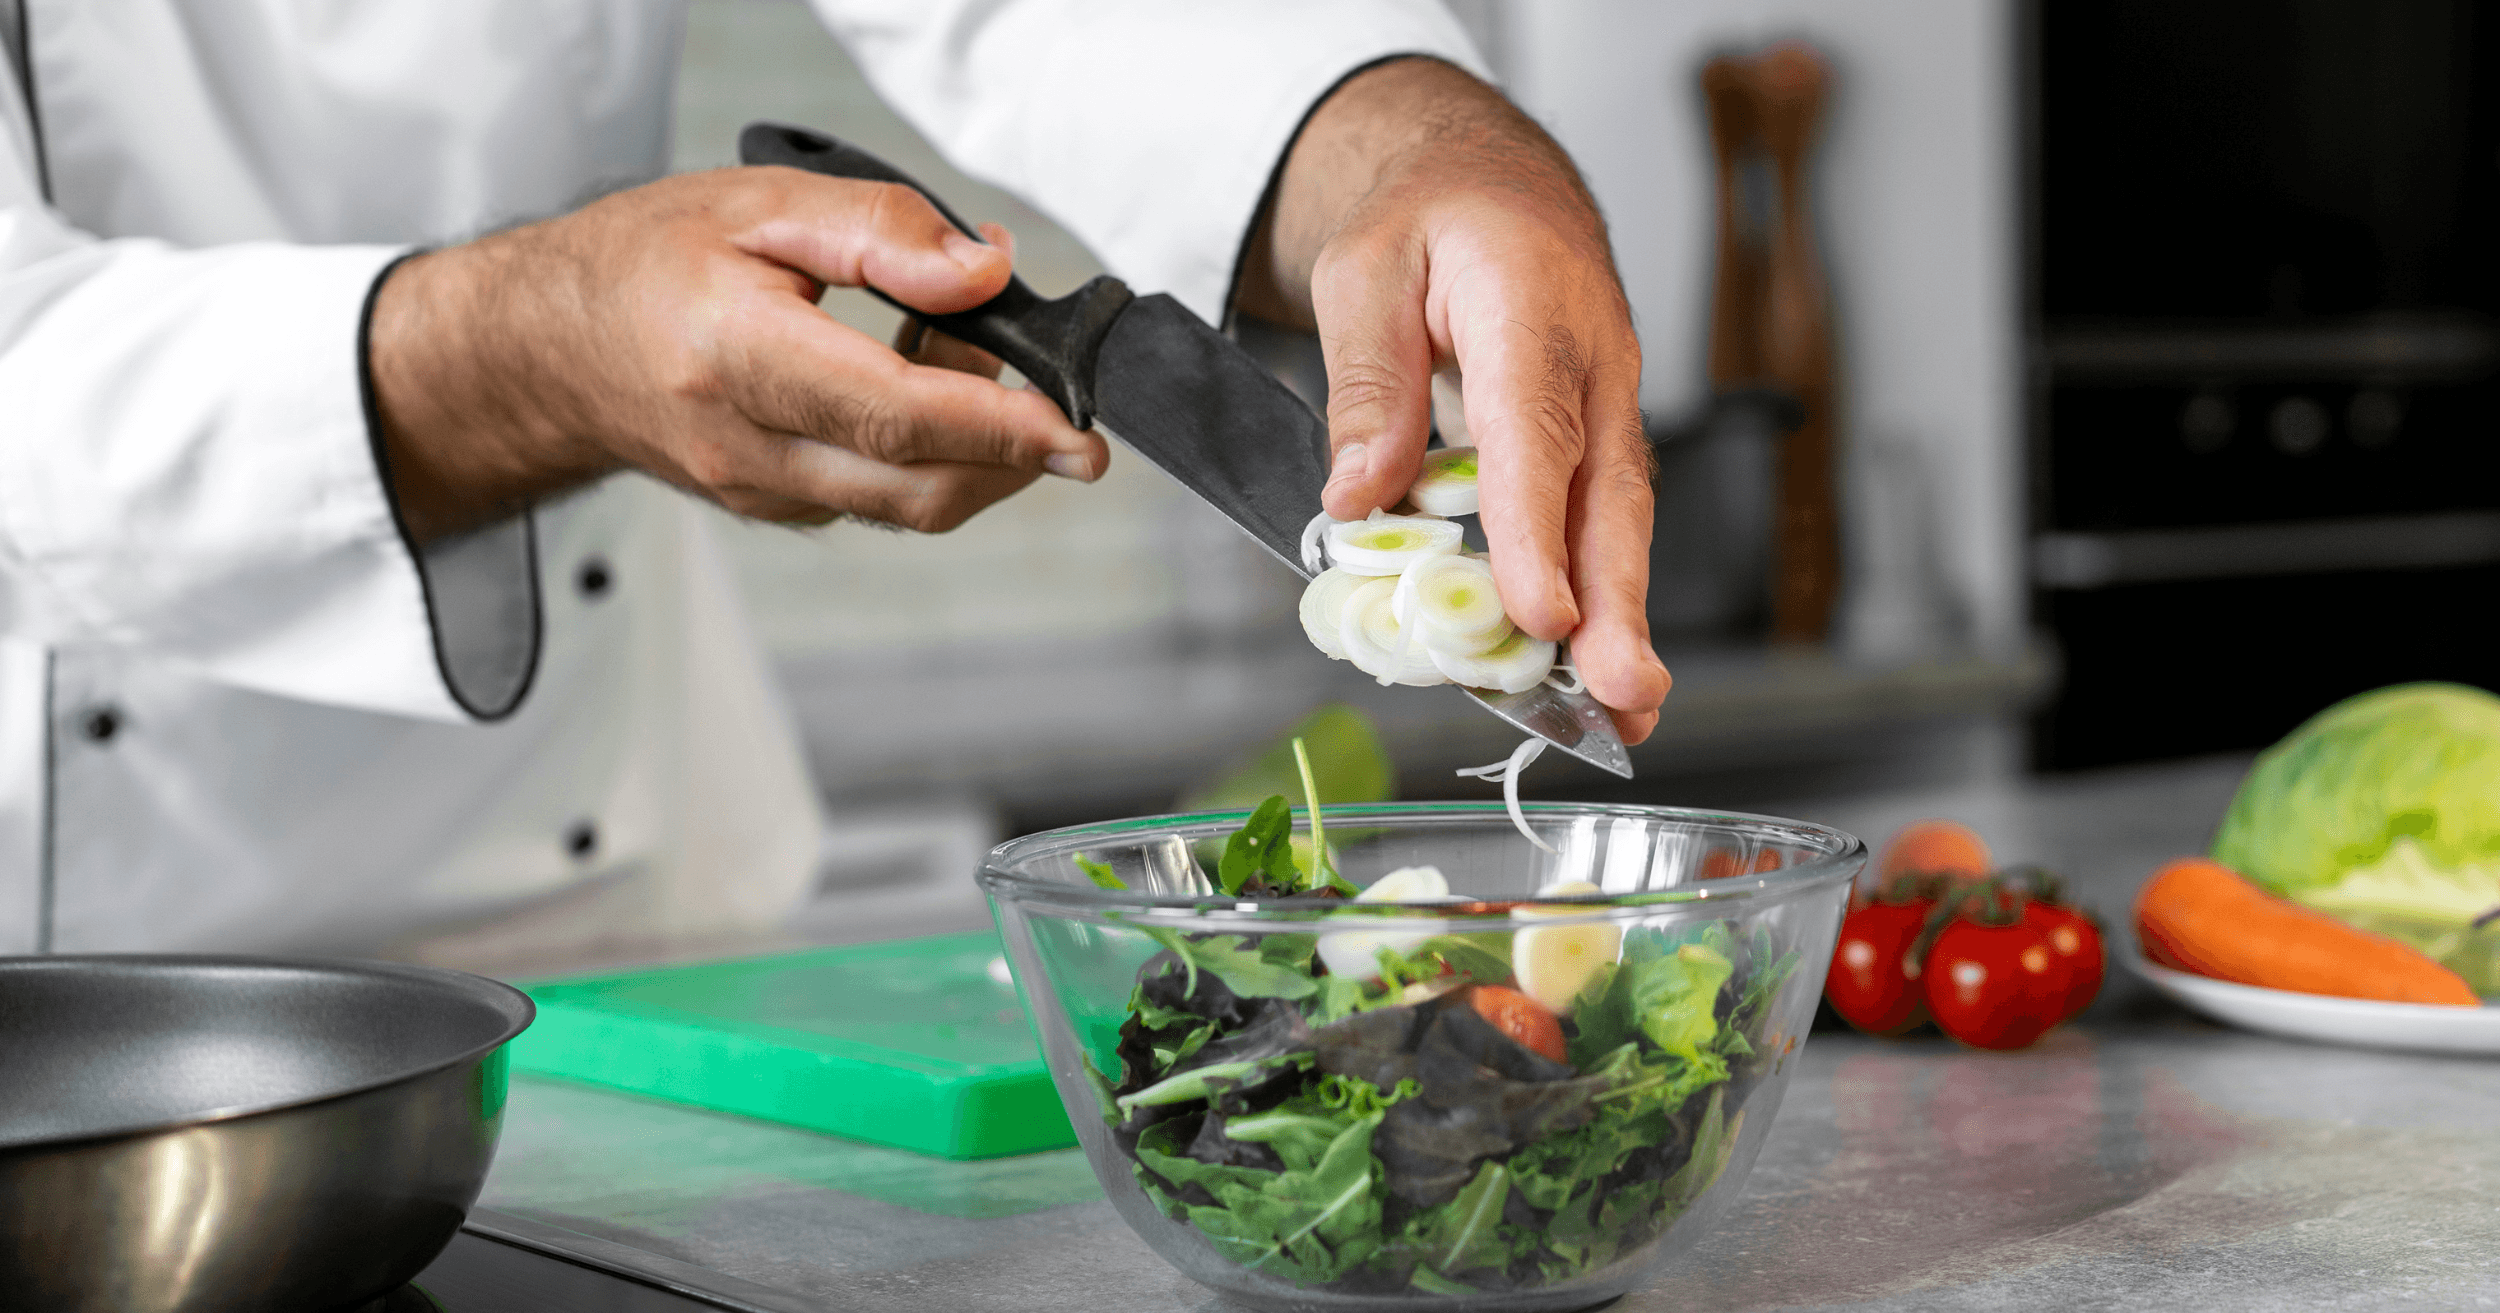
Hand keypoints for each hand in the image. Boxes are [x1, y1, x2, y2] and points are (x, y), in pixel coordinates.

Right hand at [369, 168, 1106, 540]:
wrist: (542, 349)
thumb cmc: (642, 263)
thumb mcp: (759, 204)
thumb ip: (881, 234)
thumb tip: (986, 276)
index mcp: (734, 357)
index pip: (894, 416)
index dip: (1001, 428)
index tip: (1078, 433)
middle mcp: (745, 447)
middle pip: (919, 486)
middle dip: (1012, 450)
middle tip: (1046, 382)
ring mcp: (759, 494)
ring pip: (909, 504)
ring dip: (971, 445)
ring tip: (952, 349)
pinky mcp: (774, 512)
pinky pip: (880, 500)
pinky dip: (927, 454)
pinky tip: (911, 384)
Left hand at [1236, 59, 1670, 745]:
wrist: (1488, 184)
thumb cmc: (1427, 222)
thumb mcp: (1363, 272)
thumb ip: (1366, 380)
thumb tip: (1357, 495)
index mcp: (1530, 306)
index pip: (1535, 433)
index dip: (1539, 532)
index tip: (1542, 615)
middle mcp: (1591, 362)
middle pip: (1608, 496)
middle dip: (1619, 604)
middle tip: (1622, 693)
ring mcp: (1607, 404)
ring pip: (1619, 522)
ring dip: (1625, 621)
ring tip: (1622, 715)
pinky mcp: (1598, 440)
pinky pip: (1599, 523)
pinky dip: (1600, 598)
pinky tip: (1588, 672)